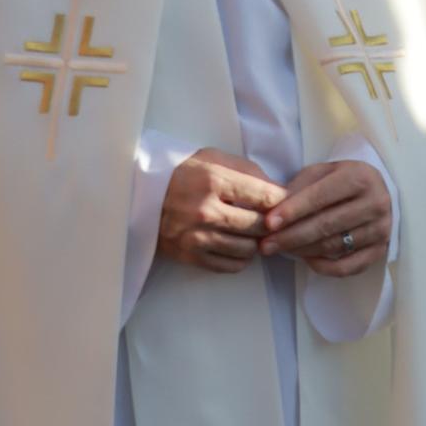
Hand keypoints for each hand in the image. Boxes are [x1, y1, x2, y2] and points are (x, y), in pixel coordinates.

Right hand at [158, 149, 287, 273]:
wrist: (142, 193)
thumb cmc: (186, 172)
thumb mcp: (216, 159)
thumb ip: (250, 173)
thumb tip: (281, 193)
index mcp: (214, 181)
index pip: (266, 197)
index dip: (282, 201)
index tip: (284, 202)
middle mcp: (205, 210)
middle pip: (260, 226)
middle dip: (271, 223)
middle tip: (271, 220)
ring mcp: (196, 236)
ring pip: (248, 249)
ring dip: (256, 242)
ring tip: (252, 232)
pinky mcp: (189, 255)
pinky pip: (230, 266)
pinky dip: (240, 258)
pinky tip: (237, 244)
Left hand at [260, 160, 392, 277]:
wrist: (378, 192)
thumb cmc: (342, 181)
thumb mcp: (323, 172)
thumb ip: (300, 187)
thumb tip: (273, 210)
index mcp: (360, 177)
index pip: (321, 197)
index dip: (293, 211)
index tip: (268, 223)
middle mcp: (375, 203)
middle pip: (326, 225)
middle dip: (291, 236)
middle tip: (265, 245)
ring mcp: (381, 229)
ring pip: (333, 246)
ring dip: (301, 251)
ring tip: (279, 250)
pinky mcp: (380, 250)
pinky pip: (348, 267)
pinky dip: (324, 267)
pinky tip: (306, 259)